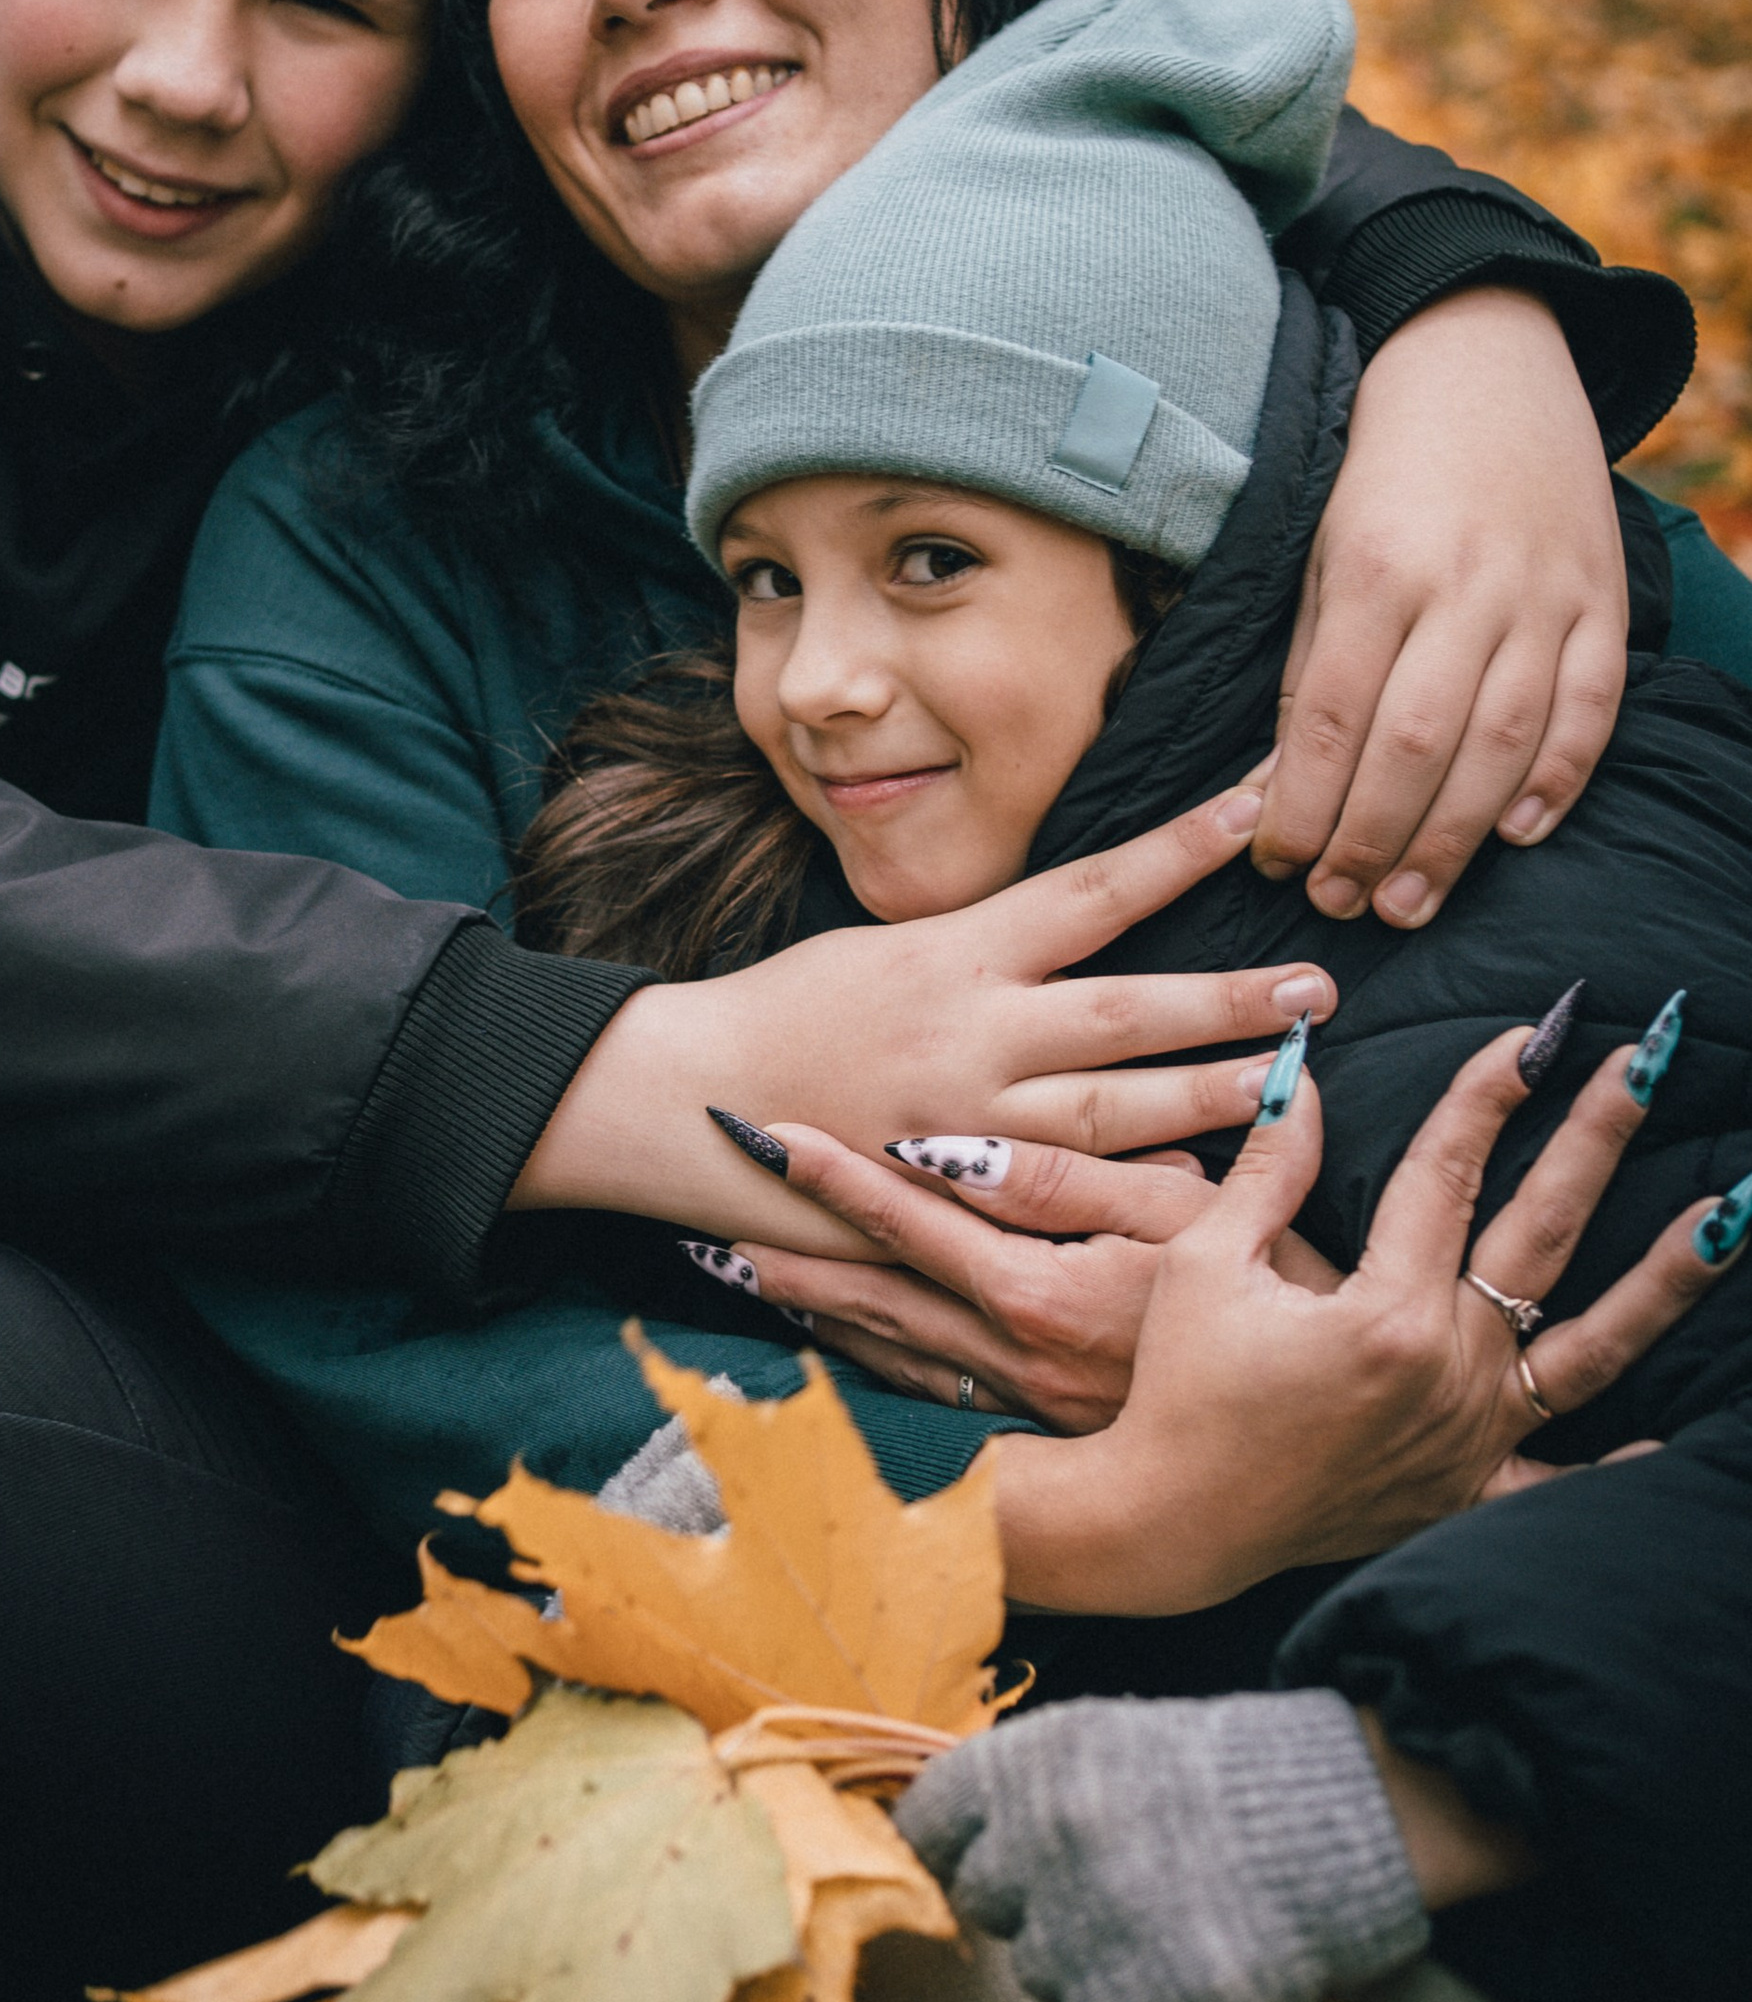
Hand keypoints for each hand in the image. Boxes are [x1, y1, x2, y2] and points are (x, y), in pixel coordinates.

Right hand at [512, 786, 1336, 1257]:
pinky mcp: (951, 1197)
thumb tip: (1092, 919)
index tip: (1262, 798)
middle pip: (1127, 1012)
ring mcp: (966, 1122)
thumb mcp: (889, 947)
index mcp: (961, 952)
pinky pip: (1061, 1203)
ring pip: (1112, 1113)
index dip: (1184, 841)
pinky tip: (1201, 1195)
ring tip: (1290, 1084)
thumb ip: (993, 948)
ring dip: (1208, 1098)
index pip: (1095, 885)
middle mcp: (974, 1032)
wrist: (683, 1096)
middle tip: (1318, 989)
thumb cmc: (789, 1011)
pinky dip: (1131, 1199)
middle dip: (1229, 1001)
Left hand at [721, 1133, 1339, 1430]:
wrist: (1322, 1445)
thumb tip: (972, 1144)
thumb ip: (1088, 1178)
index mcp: (1042, 1296)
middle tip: (708, 1224)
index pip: (914, 1224)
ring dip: (820, 1316)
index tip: (772, 1140)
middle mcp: (1014, 1361)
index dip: (840, 1179)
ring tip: (744, 1278)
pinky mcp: (1041, 1436)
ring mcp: (1022, 1406)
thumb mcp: (1198, 1222)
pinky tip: (840, 1352)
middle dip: (793, 1257)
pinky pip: (932, 1399)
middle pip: (877, 1298)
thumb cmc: (1276, 1313)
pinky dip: (874, 1370)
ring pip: (892, 1355)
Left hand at [897, 1690, 1431, 2001]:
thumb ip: (1021, 1791)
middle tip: (1115, 1892)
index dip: (962, 1851)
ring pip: (1043, 1978)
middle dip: (1042, 1908)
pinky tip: (1178, 1988)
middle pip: (990, 1909)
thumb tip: (956, 1847)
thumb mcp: (1104, 1741)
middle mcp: (1044, 1835)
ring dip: (1092, 1969)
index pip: (928, 1827)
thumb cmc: (1224, 1776)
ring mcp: (1095, 1918)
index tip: (998, 1863)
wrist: (1349, 1811)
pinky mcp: (1151, 1995)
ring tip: (1164, 1930)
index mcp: (1028, 1762)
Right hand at [992, 1020, 1736, 1613]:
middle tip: (1646, 1059)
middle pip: (1542, 1234)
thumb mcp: (1205, 1264)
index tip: (1531, 1033)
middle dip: (1597, 1136)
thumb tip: (1302, 1071)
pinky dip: (1625, 1467)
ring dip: (1663, 1281)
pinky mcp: (1464, 1493)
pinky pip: (1561, 1483)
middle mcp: (1448, 1371)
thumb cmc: (1181, 1390)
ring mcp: (1470, 1435)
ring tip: (1728, 1214)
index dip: (1487, 1093)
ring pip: (1592, 1351)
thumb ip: (1269, 1167)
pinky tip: (1685, 1440)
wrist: (1172, 1523)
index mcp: (1385, 1312)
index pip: (1448, 1173)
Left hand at [1258, 288, 1626, 929]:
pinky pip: (1589, 708)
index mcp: (1375, 569)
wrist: (1484, 362)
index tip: (1275, 864)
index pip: (1332, 718)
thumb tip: (1278, 786)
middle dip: (1371, 841)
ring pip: (1501, 742)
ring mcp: (1544, 596)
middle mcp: (1464, 587)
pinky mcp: (1601, 601)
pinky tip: (1513, 836)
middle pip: (1415, 746)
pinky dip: (1556, 780)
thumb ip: (1310, 664)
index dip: (1301, 805)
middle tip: (1340, 905)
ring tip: (1409, 900)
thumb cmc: (1381, 471)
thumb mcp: (1318, 551)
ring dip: (1454, 838)